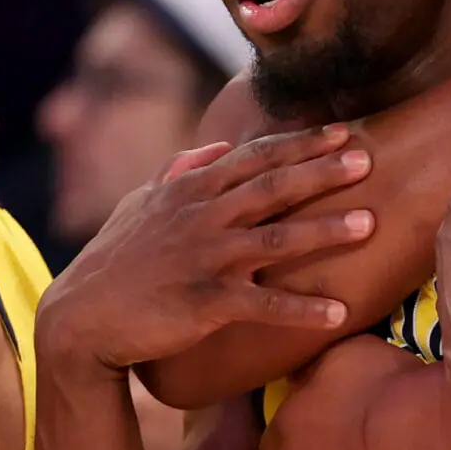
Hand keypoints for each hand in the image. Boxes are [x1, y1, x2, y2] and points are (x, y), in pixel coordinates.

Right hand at [37, 128, 373, 374]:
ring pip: (275, 239)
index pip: (255, 157)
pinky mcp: (205, 303)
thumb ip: (180, 171)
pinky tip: (339, 313)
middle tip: (368, 159)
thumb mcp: (140, 204)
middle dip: (322, 171)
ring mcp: (204, 259)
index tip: (343, 130)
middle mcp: (202, 217)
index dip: (300, 143)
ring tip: (370, 223)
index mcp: (191, 190)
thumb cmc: (114, 259)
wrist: (80, 318)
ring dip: (324, 231)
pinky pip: (263, 304)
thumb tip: (215, 147)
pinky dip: (301, 308)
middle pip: (273, 187)